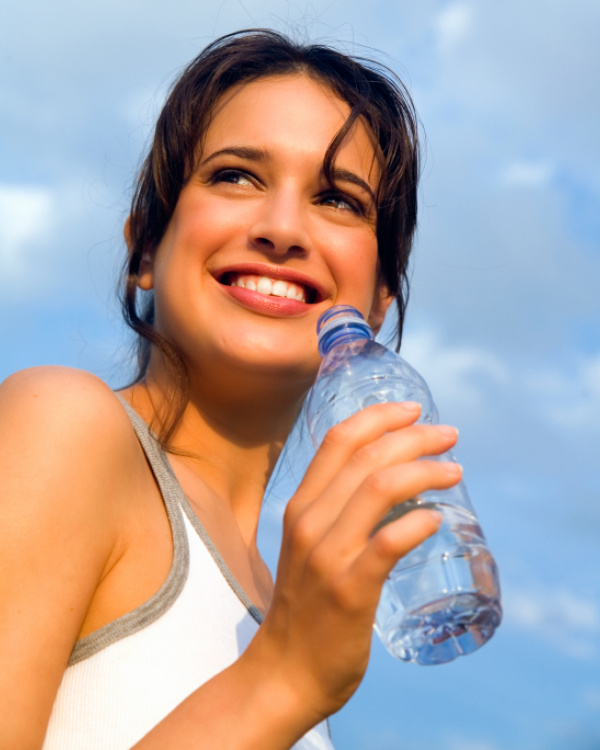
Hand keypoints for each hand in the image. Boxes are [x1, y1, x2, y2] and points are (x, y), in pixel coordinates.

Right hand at [243, 402, 460, 726]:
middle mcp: (310, 521)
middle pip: (368, 456)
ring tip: (455, 472)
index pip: (339, 440)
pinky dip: (417, 523)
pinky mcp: (349, 590)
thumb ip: (337, 516)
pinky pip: (388, 543)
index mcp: (300, 506)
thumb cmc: (305, 608)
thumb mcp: (309, 548)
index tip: (414, 410)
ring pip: (381, 488)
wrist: (283, 672)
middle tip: (449, 437)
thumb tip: (393, 487)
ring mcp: (328, 555)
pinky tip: (437, 519)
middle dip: (416, 437)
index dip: (379, 416)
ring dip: (425, 471)